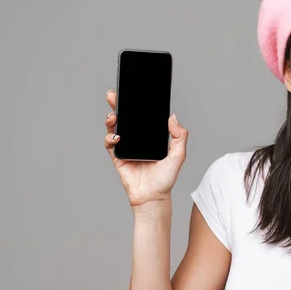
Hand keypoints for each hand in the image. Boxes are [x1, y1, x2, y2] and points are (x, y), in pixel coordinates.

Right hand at [104, 89, 188, 213]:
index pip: (143, 117)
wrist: (153, 197)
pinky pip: (110, 144)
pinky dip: (110, 138)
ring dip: (111, 119)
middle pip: (126, 118)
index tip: (135, 92)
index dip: (138, 105)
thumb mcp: (179, 155)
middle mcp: (137, 140)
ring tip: (113, 115)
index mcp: (151, 136)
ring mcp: (126, 147)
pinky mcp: (118, 158)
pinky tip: (116, 137)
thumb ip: (180, 136)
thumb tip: (173, 117)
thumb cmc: (166, 178)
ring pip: (115, 128)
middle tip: (114, 95)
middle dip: (118, 105)